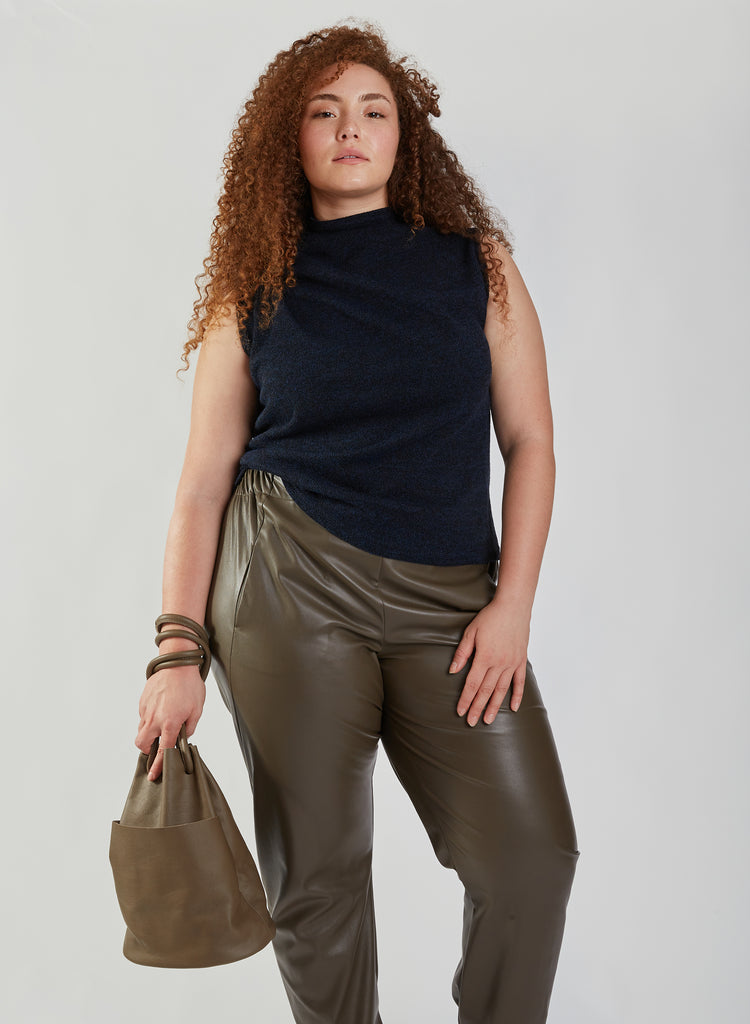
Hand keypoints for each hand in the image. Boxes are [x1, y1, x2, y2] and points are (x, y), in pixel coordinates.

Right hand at [135, 665, 205, 780]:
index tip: (154, 775)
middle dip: (147, 750)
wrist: (177, 663)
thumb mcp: (197, 709)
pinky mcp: (142, 701)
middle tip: (156, 746)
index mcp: (170, 722)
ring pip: (140, 730)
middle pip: (142, 744)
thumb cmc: (189, 684)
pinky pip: (142, 716)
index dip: (158, 766)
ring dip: (148, 733)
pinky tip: (161, 709)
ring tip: (162, 724)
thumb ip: (189, 727)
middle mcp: (154, 718)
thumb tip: (182, 736)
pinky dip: (149, 718)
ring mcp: (146, 709)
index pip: (162, 751)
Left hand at [450, 597, 529, 723]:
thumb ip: (462, 653)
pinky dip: (517, 696)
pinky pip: (520, 682)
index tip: (460, 711)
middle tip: (471, 722)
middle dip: (477, 708)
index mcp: (484, 657)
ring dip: (494, 706)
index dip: (466, 700)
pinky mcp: (521, 660)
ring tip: (488, 720)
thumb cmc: (490, 617)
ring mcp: (512, 663)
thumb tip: (452, 671)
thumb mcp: (471, 632)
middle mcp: (499, 664)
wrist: (513, 606)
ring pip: (502, 690)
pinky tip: (513, 708)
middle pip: (485, 691)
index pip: (472, 685)